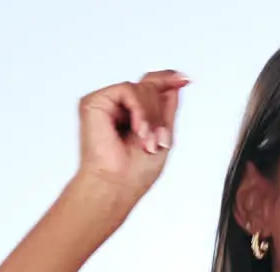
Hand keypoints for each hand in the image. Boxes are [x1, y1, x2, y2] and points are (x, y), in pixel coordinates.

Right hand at [76, 70, 189, 201]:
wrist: (116, 185)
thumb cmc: (134, 173)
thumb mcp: (163, 134)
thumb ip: (167, 107)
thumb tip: (176, 83)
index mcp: (134, 115)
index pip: (150, 87)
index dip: (167, 79)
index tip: (184, 80)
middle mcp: (119, 108)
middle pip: (149, 86)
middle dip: (159, 114)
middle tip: (159, 139)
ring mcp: (106, 104)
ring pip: (141, 88)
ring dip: (151, 116)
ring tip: (147, 140)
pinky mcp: (94, 102)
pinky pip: (127, 89)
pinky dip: (139, 110)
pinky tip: (138, 129)